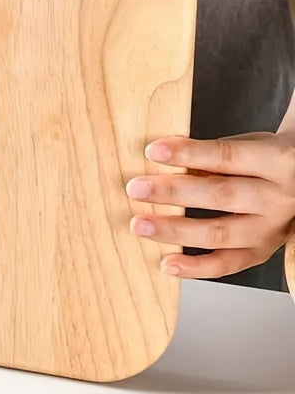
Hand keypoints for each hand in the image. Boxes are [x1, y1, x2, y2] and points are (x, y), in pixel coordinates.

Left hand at [126, 131, 294, 277]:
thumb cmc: (263, 158)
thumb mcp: (244, 145)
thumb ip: (209, 154)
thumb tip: (161, 159)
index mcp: (275, 161)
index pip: (226, 156)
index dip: (188, 154)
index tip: (152, 151)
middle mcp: (277, 198)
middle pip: (221, 195)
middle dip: (173, 192)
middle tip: (136, 188)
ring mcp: (272, 229)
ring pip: (221, 233)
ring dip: (175, 230)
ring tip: (141, 224)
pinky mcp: (263, 252)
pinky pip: (228, 264)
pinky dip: (196, 267)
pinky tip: (167, 262)